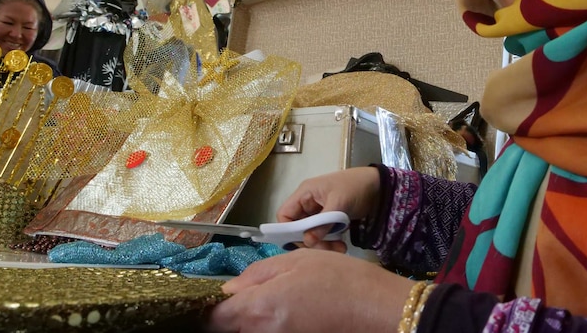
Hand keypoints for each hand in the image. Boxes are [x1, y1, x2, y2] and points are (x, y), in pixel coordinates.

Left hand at [207, 249, 413, 332]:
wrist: (378, 310)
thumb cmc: (340, 279)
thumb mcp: (296, 261)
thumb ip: (257, 275)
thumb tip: (230, 289)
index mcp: (258, 309)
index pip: (213, 319)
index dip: (208, 307)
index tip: (211, 298)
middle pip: (231, 329)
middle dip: (233, 314)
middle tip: (248, 295)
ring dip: (253, 321)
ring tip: (277, 301)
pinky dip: (272, 326)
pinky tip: (289, 313)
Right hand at [276, 167, 379, 249]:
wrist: (379, 186)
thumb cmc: (355, 187)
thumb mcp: (339, 204)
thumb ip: (322, 223)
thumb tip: (307, 241)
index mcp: (305, 193)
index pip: (285, 214)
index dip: (288, 230)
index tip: (302, 243)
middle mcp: (308, 203)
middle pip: (298, 227)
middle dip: (309, 241)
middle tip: (325, 250)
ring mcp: (319, 212)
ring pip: (312, 233)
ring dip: (322, 244)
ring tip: (338, 249)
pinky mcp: (330, 220)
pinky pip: (324, 234)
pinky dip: (331, 242)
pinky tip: (342, 246)